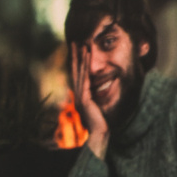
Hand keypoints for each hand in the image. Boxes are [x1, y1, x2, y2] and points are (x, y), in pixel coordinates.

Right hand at [70, 41, 109, 158]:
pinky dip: (85, 66)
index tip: (78, 52)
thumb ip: (95, 100)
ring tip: (82, 45)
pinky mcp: (84, 97)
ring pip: (80, 73)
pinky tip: (87, 57)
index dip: (78, 63)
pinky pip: (85, 78)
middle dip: (76, 56)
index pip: (78, 76)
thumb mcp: (98, 108)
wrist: (99, 134)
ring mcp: (80, 95)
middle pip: (76, 71)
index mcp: (80, 96)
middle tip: (75, 42)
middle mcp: (78, 94)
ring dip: (81, 58)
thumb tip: (96, 94)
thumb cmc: (101, 124)